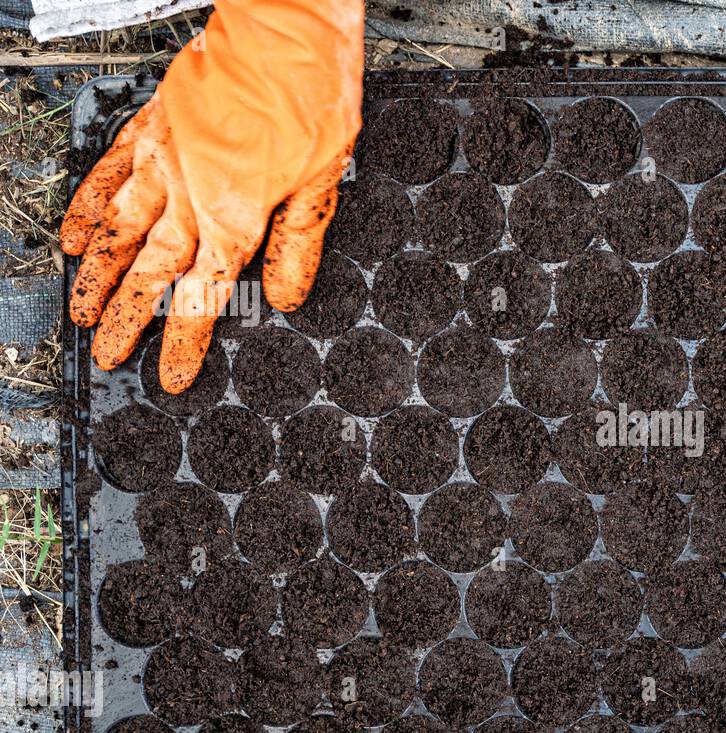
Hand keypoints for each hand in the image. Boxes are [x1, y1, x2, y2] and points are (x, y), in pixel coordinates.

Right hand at [62, 0, 363, 392]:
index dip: (183, 342)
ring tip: (82, 311)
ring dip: (99, 276)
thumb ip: (298, 246)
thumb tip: (288, 297)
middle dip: (128, 321)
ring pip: (118, 232)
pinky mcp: (150, 130)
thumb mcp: (324, 183)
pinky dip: (86, 209)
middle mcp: (189, 196)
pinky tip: (75, 236)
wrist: (284, 30)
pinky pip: (106, 176)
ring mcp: (162, 162)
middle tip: (107, 355)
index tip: (168, 377)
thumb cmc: (310, 98)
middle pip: (150, 273)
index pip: (202, 297)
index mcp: (234, 218)